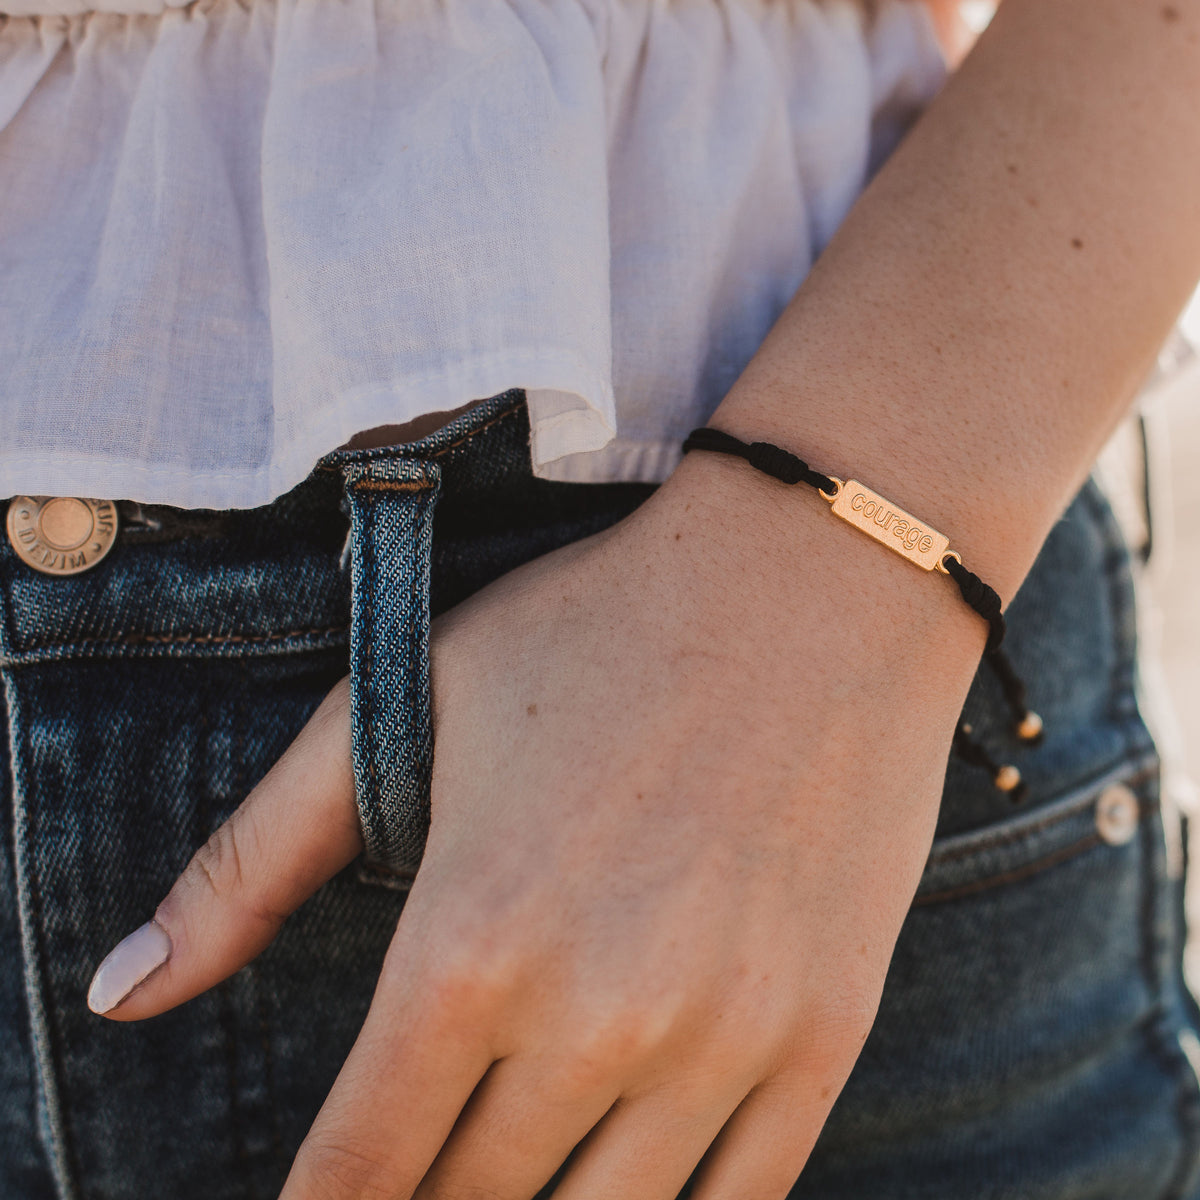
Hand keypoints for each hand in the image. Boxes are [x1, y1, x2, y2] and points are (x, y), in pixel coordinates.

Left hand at [88, 452, 985, 1198]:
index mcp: (470, 943)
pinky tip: (618, 1182)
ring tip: (505, 1174)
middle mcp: (598, 1018)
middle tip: (414, 1166)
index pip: (358, 1168)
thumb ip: (249, 863)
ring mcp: (725, 1040)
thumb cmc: (597, 632)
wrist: (812, 582)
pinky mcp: (822, 1037)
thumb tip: (115, 994)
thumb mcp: (407, 707)